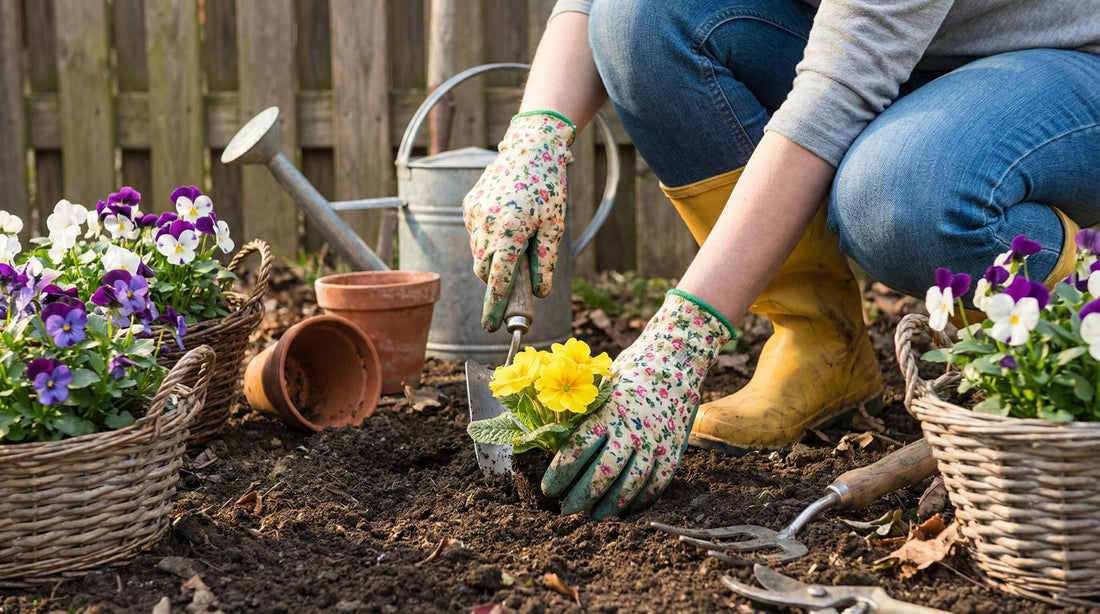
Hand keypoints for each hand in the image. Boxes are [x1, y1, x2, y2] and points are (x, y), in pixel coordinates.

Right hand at [463, 111, 573, 330]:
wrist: (529, 148)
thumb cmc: (548, 188)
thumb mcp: (554, 228)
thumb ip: (545, 262)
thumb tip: (539, 293)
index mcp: (510, 234)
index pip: (498, 282)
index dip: (495, 307)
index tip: (491, 327)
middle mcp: (486, 226)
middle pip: (484, 271)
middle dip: (496, 280)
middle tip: (514, 276)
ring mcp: (473, 215)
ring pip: (478, 254)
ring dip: (492, 258)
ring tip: (516, 239)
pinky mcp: (468, 206)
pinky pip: (475, 234)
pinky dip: (487, 238)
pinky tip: (506, 221)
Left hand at [541, 290, 732, 518]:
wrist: (675, 362)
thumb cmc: (628, 375)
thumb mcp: (600, 387)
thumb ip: (581, 414)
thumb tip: (546, 439)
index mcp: (606, 413)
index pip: (576, 451)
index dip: (559, 475)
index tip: (548, 490)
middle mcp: (630, 430)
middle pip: (601, 475)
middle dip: (579, 498)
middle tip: (565, 511)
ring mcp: (654, 443)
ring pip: (629, 486)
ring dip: (608, 507)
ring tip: (594, 517)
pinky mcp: (672, 451)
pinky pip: (656, 484)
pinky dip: (640, 501)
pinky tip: (625, 509)